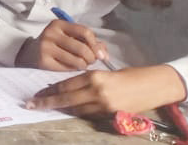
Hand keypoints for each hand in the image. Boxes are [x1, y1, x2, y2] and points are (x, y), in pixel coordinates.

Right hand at [17, 19, 107, 70]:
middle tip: (90, 62)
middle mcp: (51, 33)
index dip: (95, 44)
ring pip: (77, 60)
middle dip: (91, 58)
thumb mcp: (70, 37)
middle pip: (82, 48)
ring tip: (82, 65)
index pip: (85, 32)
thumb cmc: (56, 45)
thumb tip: (104, 54)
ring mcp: (46, 47)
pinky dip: (74, 70)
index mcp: (59, 24)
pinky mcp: (44, 61)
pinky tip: (72, 69)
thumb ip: (89, 42)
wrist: (31, 53)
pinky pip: (67, 69)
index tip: (99, 54)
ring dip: (84, 66)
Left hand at [26, 65, 187, 116]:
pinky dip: (79, 113)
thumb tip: (70, 87)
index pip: (65, 85)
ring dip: (62, 108)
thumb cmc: (132, 75)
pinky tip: (69, 111)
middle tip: (31, 104)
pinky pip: (90, 115)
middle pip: (66, 99)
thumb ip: (89, 80)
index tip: (37, 93)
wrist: (156, 85)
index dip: (50, 90)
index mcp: (95, 77)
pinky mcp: (112, 115)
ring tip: (48, 107)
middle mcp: (97, 91)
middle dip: (47, 102)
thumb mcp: (107, 73)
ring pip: (76, 109)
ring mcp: (104, 106)